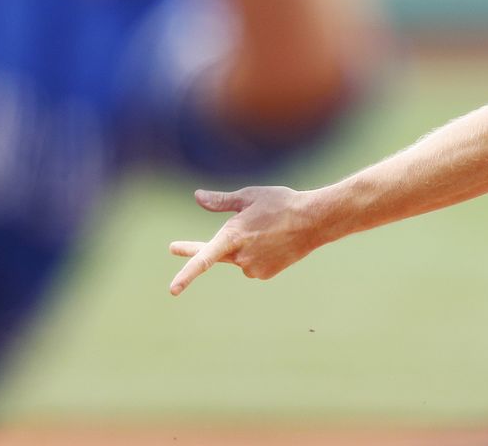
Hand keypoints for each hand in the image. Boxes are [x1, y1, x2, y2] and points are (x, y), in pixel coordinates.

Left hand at [167, 184, 329, 294]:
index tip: (173, 290)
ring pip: (236, 258)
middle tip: (174, 247)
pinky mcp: (264, 274)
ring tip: (266, 229)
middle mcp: (240, 257)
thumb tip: (198, 197)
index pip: (204, 259)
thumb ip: (221, 201)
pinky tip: (274, 242)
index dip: (186, 274)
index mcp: (233, 236)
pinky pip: (250, 265)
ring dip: (242, 246)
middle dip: (199, 250)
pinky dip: (256, 254)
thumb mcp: (250, 196)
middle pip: (213, 255)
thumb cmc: (281, 203)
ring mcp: (253, 268)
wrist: (315, 221)